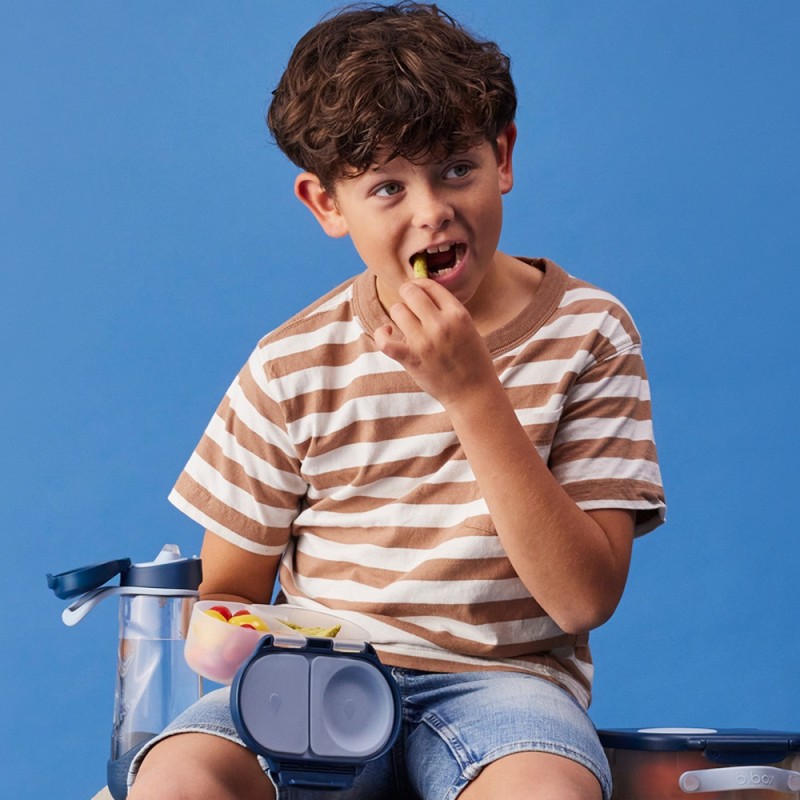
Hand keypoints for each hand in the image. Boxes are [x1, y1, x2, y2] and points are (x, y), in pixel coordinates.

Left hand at [373, 279, 497, 406]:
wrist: (473, 393)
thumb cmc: (471, 360)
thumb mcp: (468, 327)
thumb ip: (447, 311)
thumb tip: (420, 293)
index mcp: (458, 314)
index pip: (430, 285)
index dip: (420, 286)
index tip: (417, 294)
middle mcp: (441, 325)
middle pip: (410, 292)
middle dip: (407, 296)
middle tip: (409, 307)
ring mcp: (425, 342)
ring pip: (397, 310)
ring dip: (398, 316)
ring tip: (406, 326)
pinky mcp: (411, 359)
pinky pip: (384, 341)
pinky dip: (381, 334)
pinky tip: (387, 332)